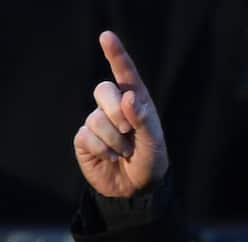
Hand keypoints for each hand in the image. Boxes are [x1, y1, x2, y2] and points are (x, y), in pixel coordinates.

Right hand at [74, 31, 168, 197]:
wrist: (136, 190)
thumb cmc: (150, 162)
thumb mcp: (154, 142)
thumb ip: (143, 119)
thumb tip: (127, 97)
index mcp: (135, 103)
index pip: (125, 74)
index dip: (116, 55)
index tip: (107, 36)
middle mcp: (114, 107)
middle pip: (103, 90)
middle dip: (116, 111)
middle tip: (129, 132)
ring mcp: (97, 121)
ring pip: (97, 118)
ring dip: (115, 140)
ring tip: (126, 152)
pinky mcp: (85, 138)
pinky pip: (88, 136)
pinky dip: (104, 150)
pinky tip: (112, 158)